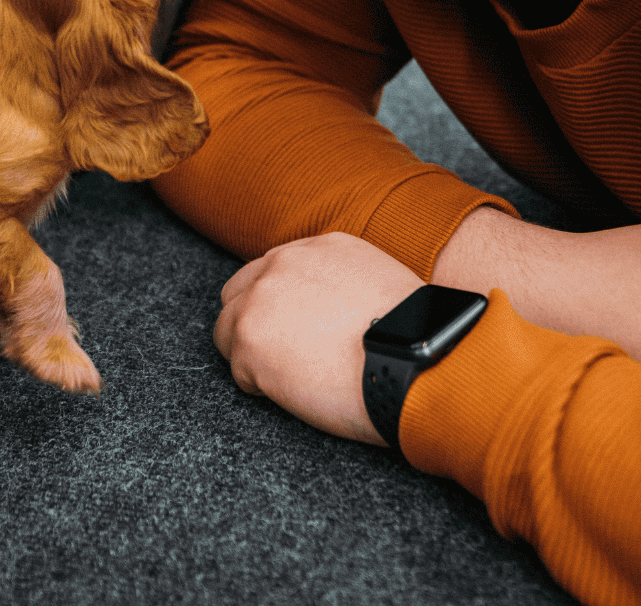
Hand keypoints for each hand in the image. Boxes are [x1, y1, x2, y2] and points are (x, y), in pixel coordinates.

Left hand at [214, 233, 422, 443]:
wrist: (413, 362)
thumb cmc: (412, 338)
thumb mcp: (381, 283)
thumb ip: (344, 283)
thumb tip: (335, 311)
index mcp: (320, 247)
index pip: (276, 269)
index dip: (282, 303)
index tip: (293, 326)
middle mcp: (284, 263)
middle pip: (240, 290)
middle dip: (255, 321)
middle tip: (283, 354)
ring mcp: (260, 299)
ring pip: (227, 328)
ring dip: (251, 353)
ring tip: (291, 379)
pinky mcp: (248, 339)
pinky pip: (237, 369)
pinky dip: (259, 386)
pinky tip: (295, 393)